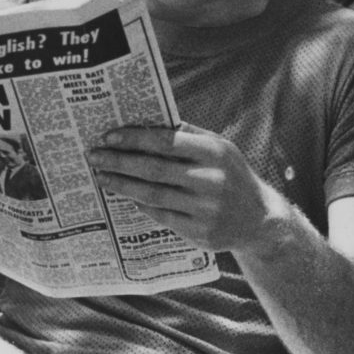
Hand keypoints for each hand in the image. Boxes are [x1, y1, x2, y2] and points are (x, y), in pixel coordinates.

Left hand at [87, 122, 269, 250]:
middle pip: (153, 169)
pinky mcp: (199, 232)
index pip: (166, 141)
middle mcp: (211, 180)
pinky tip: (126, 195)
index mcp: (214, 152)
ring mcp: (205, 209)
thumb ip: (188, 134)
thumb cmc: (232, 175)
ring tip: (102, 177)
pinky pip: (161, 215)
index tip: (108, 136)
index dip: (134, 138)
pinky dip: (141, 204)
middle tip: (94, 157)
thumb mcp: (220, 148)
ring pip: (153, 194)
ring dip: (122, 185)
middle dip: (119, 162)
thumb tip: (146, 121)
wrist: (259, 220)